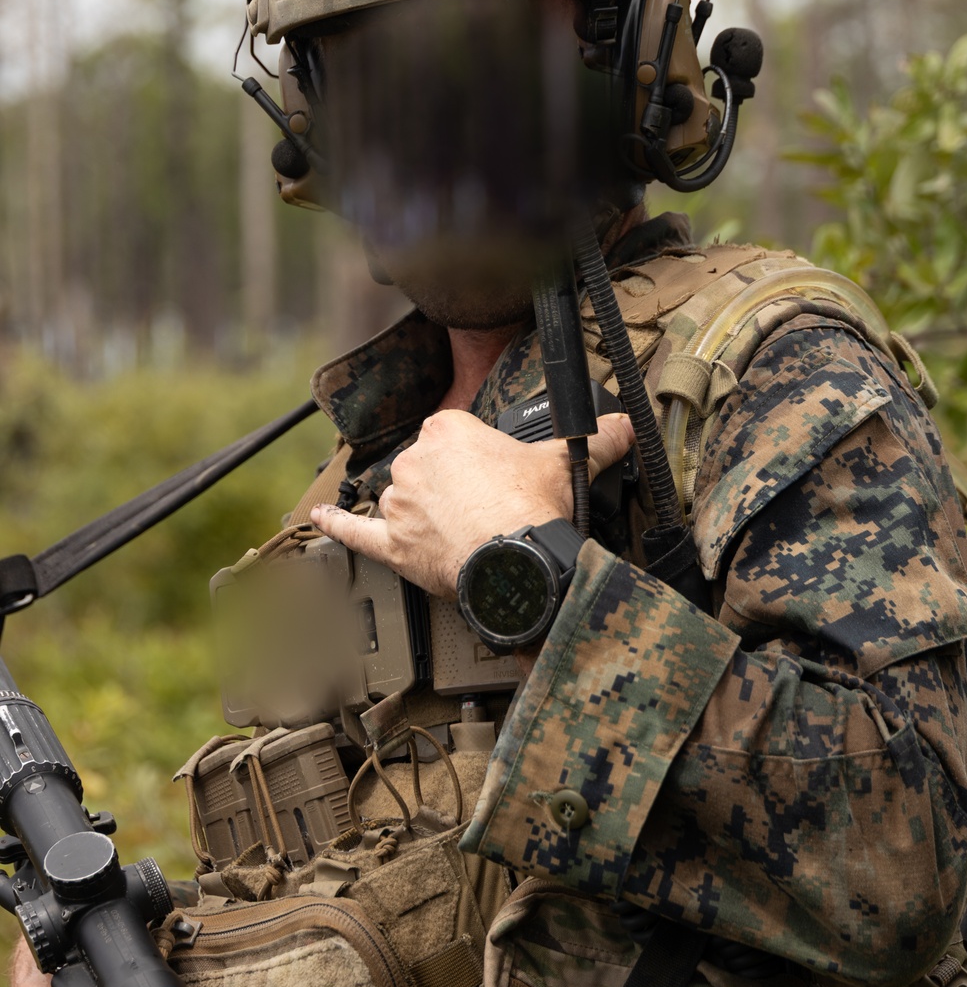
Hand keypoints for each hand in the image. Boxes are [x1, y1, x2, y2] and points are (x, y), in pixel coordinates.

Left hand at [311, 409, 634, 597]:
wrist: (516, 560)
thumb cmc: (535, 508)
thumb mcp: (566, 464)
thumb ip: (598, 440)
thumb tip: (627, 426)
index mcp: (449, 430)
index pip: (454, 432)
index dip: (477, 458)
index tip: (495, 476)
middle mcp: (415, 459)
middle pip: (429, 468)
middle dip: (453, 488)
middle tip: (486, 510)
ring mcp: (399, 503)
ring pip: (405, 502)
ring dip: (423, 515)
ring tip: (457, 533)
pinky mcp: (391, 544)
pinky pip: (355, 533)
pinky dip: (336, 526)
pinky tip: (320, 518)